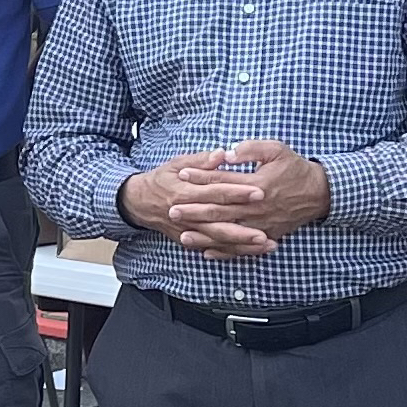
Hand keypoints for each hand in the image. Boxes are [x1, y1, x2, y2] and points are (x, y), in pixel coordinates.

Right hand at [123, 152, 269, 254]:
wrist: (140, 202)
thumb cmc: (162, 180)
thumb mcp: (177, 164)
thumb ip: (201, 160)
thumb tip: (222, 153)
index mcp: (184, 191)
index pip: (215, 191)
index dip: (237, 192)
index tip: (259, 191)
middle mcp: (186, 213)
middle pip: (218, 220)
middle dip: (243, 225)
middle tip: (267, 226)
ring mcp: (188, 229)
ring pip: (218, 239)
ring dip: (242, 243)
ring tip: (266, 243)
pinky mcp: (189, 240)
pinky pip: (213, 248)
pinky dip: (232, 252)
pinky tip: (252, 252)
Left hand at [185, 139, 332, 254]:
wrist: (319, 193)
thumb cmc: (295, 168)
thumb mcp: (276, 150)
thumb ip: (250, 149)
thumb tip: (227, 153)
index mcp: (256, 184)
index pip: (222, 181)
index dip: (201, 177)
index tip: (181, 174)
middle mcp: (256, 207)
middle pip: (220, 210)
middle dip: (194, 211)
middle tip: (172, 210)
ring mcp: (261, 224)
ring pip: (228, 232)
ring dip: (205, 234)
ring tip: (183, 235)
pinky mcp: (266, 235)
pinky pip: (242, 247)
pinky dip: (224, 251)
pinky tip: (207, 252)